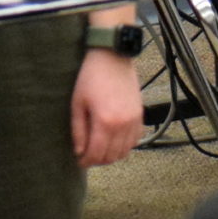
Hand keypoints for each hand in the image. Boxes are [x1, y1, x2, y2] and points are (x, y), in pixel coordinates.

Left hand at [71, 47, 142, 167]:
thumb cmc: (91, 77)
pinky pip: (135, 140)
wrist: (112, 57)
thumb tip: (79, 151)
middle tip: (87, 156)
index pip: (97, 154)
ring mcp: (134, 120)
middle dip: (98, 160)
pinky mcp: (140, 115)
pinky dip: (125, 146)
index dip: (86, 161)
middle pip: (112, 156)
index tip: (79, 161)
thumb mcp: (78, 103)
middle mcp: (123, 125)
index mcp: (105, 122)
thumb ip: (78, 130)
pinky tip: (114, 141)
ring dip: (112, 155)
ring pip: (125, 151)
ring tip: (99, 150)